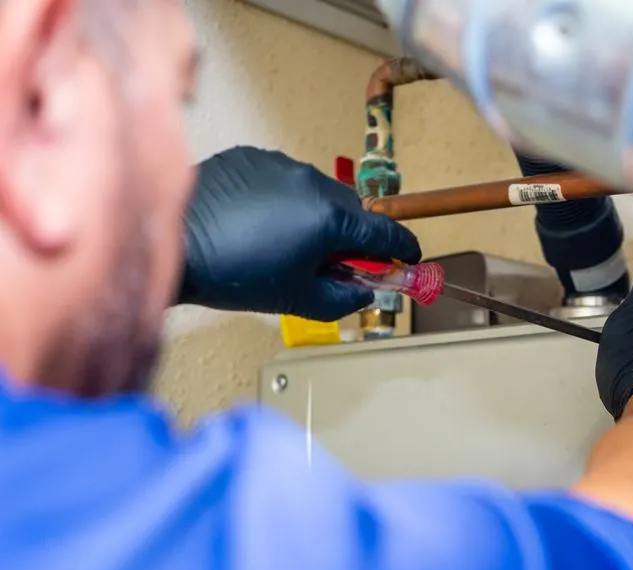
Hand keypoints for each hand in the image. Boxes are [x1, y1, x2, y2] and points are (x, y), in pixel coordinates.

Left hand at [178, 147, 421, 320]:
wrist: (173, 243)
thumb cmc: (235, 274)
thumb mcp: (298, 299)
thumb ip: (344, 297)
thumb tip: (364, 292)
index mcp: (331, 218)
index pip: (384, 232)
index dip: (402, 248)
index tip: (410, 257)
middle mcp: (313, 182)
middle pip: (351, 210)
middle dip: (351, 236)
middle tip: (334, 263)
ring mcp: (280, 165)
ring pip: (317, 193)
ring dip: (316, 216)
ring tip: (286, 243)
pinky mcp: (251, 157)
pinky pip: (283, 179)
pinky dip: (284, 199)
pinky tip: (259, 222)